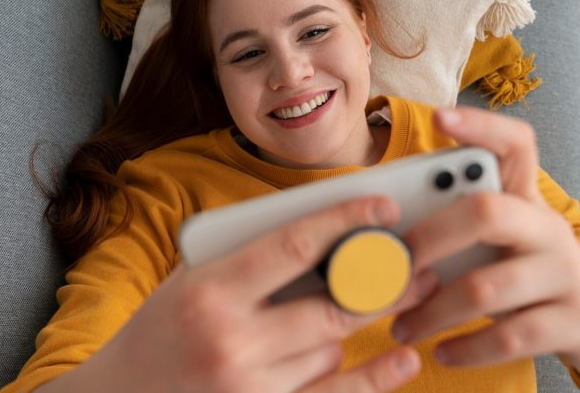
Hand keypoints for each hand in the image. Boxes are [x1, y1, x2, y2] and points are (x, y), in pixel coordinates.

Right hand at [53, 196, 437, 392]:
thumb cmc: (160, 327)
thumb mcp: (193, 277)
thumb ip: (251, 256)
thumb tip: (327, 235)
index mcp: (210, 290)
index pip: (294, 244)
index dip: (346, 219)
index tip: (385, 205)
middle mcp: (232, 340)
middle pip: (334, 303)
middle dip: (384, 279)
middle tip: (419, 260)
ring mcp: (250, 386)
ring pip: (332, 346)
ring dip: (343, 326)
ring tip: (345, 308)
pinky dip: (371, 378)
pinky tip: (403, 359)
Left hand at [391, 107, 579, 369]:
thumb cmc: (519, 269)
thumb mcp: (495, 241)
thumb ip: (453, 224)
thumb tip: (375, 227)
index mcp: (525, 197)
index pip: (515, 144)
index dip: (481, 126)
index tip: (440, 116)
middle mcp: (548, 226)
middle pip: (487, 211)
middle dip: (428, 237)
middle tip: (390, 263)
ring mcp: (566, 272)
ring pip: (488, 286)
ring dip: (433, 311)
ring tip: (400, 326)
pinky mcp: (576, 319)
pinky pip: (511, 336)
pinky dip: (468, 348)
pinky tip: (441, 352)